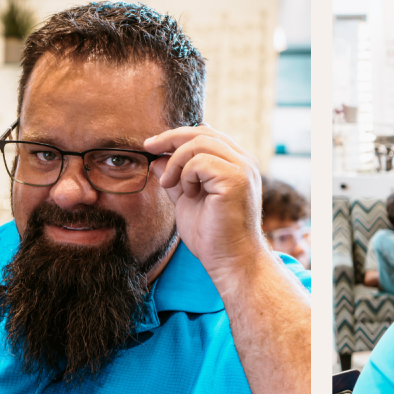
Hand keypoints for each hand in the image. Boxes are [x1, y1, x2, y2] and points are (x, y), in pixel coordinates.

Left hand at [144, 124, 267, 276]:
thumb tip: (157, 158)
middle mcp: (244, 161)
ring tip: (169, 184)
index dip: (178, 136)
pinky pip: (200, 161)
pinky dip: (186, 175)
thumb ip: (176, 178)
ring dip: (176, 162)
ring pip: (199, 143)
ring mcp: (242, 169)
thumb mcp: (187, 200)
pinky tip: (188, 193)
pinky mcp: (235, 179)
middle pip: (202, 132)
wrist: (230, 261)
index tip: (154, 145)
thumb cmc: (212, 236)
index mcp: (236, 164)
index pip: (206, 134)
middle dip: (170, 138)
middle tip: (149, 148)